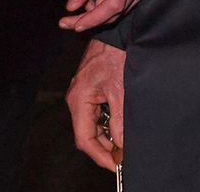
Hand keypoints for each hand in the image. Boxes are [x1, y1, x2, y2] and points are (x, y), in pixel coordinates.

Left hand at [59, 0, 152, 30]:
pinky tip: (92, 2)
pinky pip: (125, 1)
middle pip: (118, 9)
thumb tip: (73, 8)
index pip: (114, 4)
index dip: (94, 18)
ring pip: (122, 8)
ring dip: (99, 14)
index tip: (74, 24)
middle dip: (92, 19)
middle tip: (68, 22)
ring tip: (78, 11)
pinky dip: (107, 6)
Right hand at [66, 38, 126, 170]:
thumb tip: (121, 144)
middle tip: (122, 160)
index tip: (115, 166)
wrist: (117, 33)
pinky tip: (120, 130)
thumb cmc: (115, 55)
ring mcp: (82, 95)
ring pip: (92, 126)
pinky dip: (107, 125)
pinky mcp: (91, 90)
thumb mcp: (120, 91)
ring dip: (107, 138)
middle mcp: (77, 99)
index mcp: (79, 101)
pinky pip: (96, 114)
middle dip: (104, 149)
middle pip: (87, 135)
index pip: (84, 139)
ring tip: (123, 148)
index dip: (100, 156)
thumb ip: (119, 120)